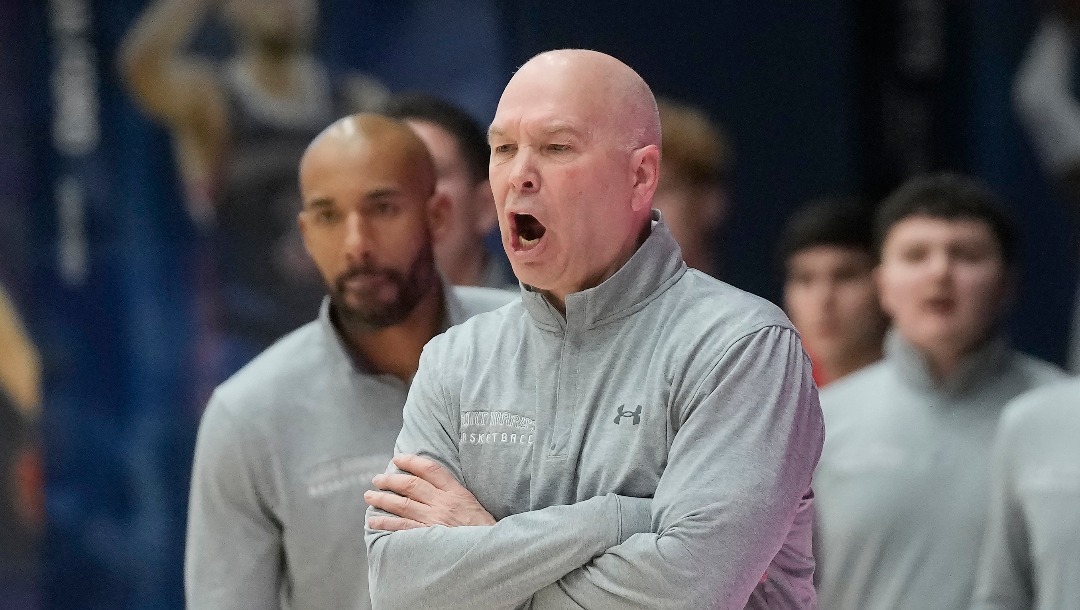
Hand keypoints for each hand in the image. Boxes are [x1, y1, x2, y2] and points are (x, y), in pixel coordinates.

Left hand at [365, 454, 495, 530]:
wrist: (490, 552)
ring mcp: (433, 521)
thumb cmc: (483, 529)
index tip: (397, 459)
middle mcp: (443, 504)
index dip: (412, 461)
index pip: (431, 469)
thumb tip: (433, 485)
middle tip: (377, 479)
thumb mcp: (473, 505)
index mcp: (456, 493)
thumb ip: (454, 494)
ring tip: (369, 496)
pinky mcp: (427, 538)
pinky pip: (401, 528)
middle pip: (411, 485)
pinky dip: (385, 523)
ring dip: (382, 499)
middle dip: (390, 480)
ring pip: (402, 504)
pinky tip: (373, 521)